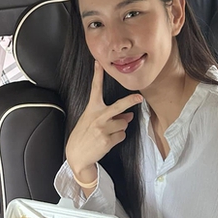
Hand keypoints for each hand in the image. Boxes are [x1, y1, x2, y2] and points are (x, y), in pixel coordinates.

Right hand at [65, 62, 141, 182]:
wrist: (77, 155)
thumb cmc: (84, 135)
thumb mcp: (92, 121)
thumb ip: (109, 116)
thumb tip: (128, 115)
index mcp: (92, 108)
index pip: (95, 88)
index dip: (97, 74)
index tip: (99, 62)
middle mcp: (98, 116)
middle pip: (119, 106)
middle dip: (130, 101)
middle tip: (139, 97)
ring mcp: (103, 128)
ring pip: (123, 123)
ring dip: (120, 128)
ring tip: (108, 133)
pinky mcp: (107, 140)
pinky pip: (122, 135)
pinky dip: (118, 138)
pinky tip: (108, 141)